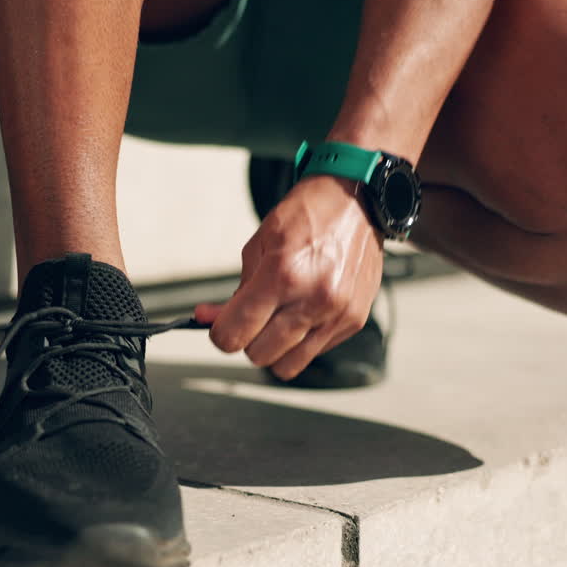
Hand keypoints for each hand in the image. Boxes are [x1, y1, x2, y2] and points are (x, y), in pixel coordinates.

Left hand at [195, 174, 382, 379]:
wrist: (357, 202)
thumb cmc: (309, 216)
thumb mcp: (259, 244)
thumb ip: (236, 288)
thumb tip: (210, 318)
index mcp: (283, 275)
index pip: (236, 334)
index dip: (220, 334)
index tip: (221, 327)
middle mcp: (313, 299)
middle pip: (259, 355)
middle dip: (248, 339)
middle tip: (251, 319)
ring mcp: (337, 314)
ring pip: (288, 364)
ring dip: (275, 348)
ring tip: (277, 321)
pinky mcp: (353, 321)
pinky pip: (315, 352)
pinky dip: (303, 341)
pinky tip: (304, 314)